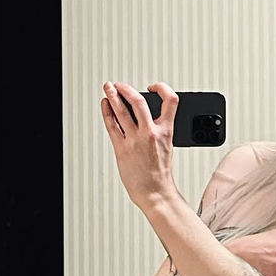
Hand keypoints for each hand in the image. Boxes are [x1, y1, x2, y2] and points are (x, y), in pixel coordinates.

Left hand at [100, 81, 178, 207]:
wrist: (154, 191)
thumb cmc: (161, 172)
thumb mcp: (167, 144)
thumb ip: (159, 128)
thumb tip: (146, 114)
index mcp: (166, 131)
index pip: (170, 100)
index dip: (161, 88)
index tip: (153, 87)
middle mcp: (150, 132)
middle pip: (138, 101)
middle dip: (126, 89)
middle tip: (120, 85)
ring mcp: (134, 140)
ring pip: (121, 111)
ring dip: (112, 96)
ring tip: (108, 88)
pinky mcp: (121, 148)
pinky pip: (111, 125)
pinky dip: (106, 112)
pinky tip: (105, 106)